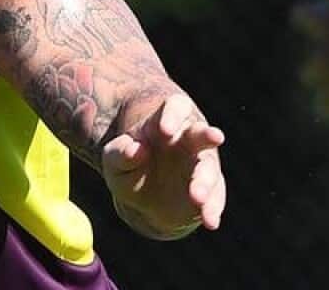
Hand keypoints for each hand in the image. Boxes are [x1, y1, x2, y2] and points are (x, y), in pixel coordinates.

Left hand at [103, 94, 226, 238]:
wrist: (142, 197)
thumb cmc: (127, 166)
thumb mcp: (114, 160)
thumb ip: (121, 153)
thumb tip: (136, 149)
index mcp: (165, 122)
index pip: (176, 108)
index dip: (173, 115)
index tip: (165, 129)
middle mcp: (189, 140)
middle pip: (201, 133)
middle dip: (207, 135)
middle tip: (214, 137)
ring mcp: (202, 165)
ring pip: (209, 168)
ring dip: (205, 181)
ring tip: (197, 197)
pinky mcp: (210, 190)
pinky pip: (215, 197)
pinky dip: (212, 209)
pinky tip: (209, 221)